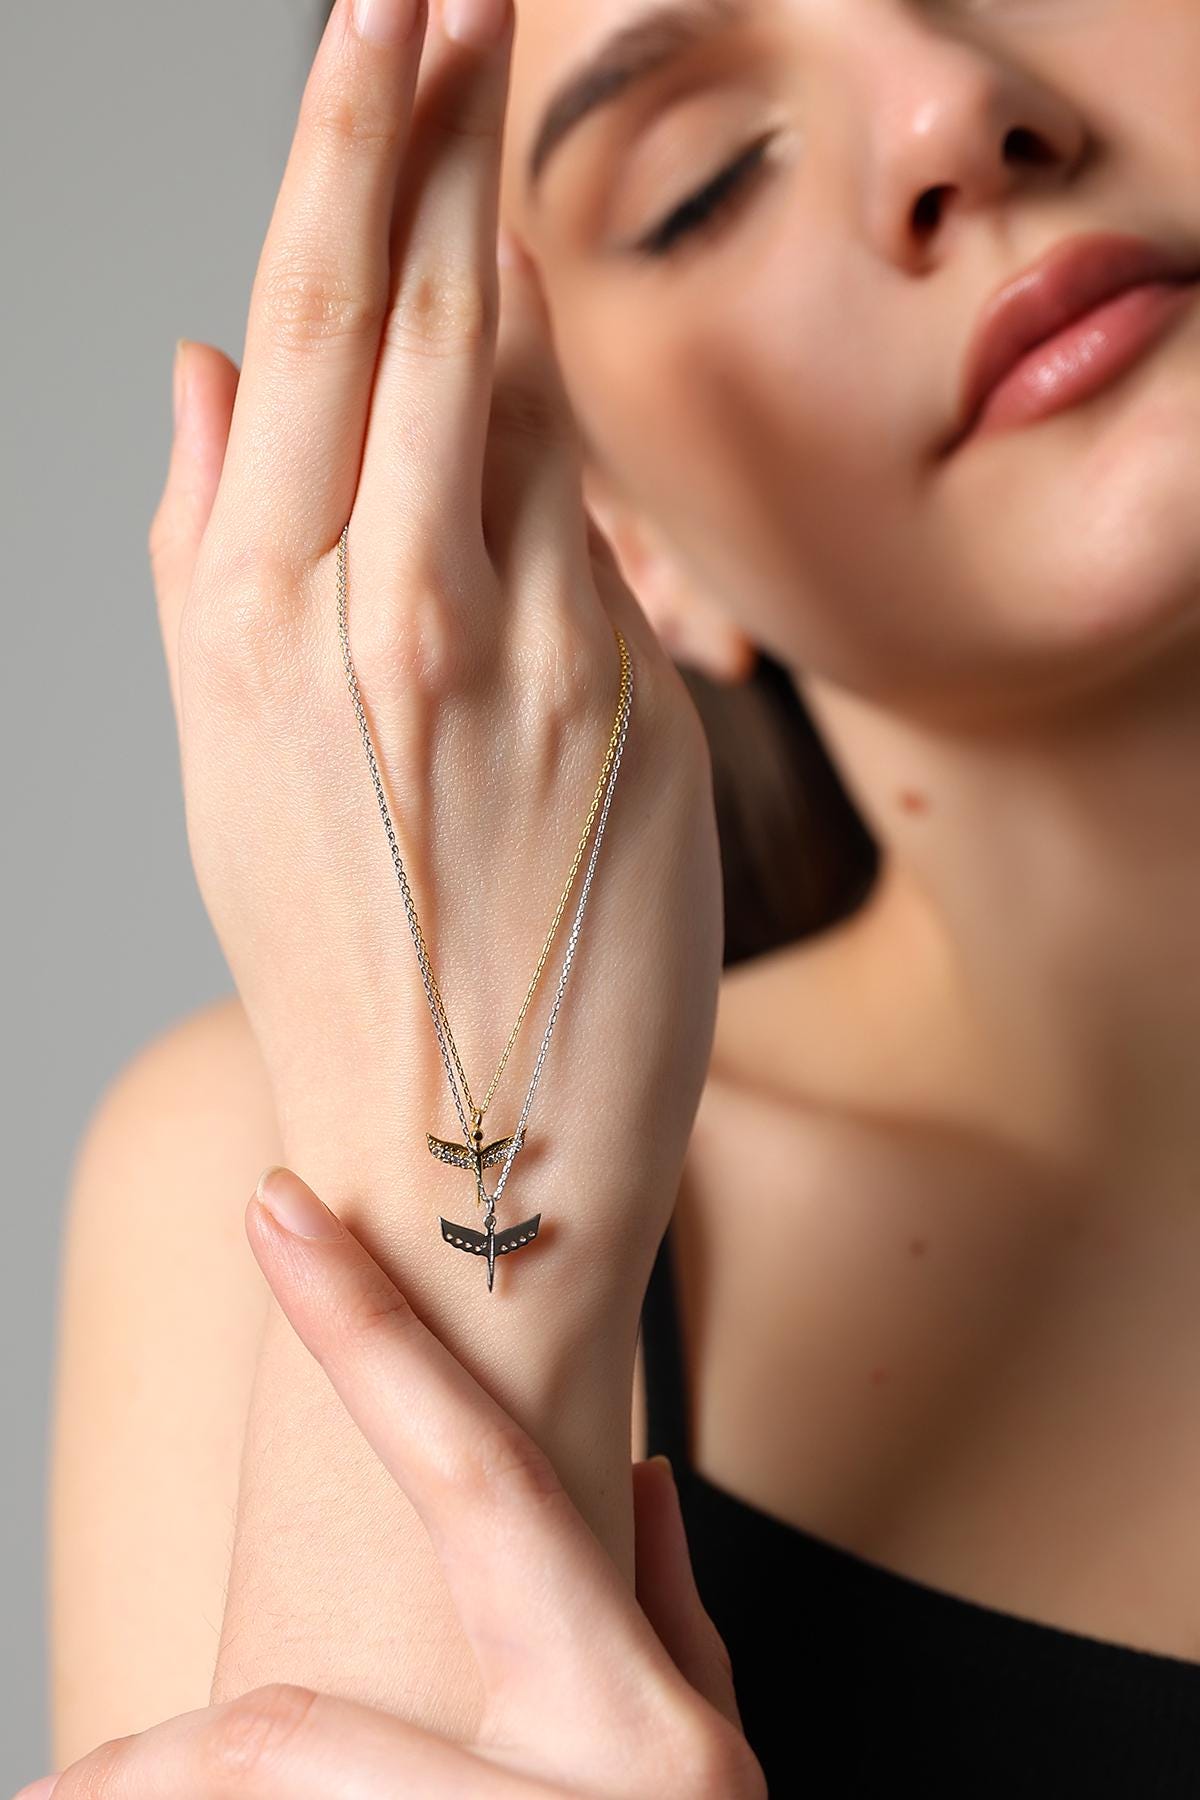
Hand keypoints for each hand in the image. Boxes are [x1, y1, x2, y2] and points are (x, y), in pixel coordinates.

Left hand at [18, 1169, 766, 1799]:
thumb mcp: (717, 1768)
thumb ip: (670, 1615)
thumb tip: (639, 1478)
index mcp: (634, 1706)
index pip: (475, 1464)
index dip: (365, 1328)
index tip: (273, 1211)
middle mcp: (596, 1779)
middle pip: (289, 1731)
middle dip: (142, 1767)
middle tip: (47, 1791)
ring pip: (281, 1794)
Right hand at [147, 0, 721, 1302]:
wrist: (465, 1134)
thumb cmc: (339, 945)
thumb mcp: (221, 753)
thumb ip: (207, 547)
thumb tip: (199, 368)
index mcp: (251, 613)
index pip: (307, 323)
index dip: (348, 148)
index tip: (381, 7)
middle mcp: (377, 610)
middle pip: (422, 309)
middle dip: (442, 121)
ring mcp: (511, 651)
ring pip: (524, 385)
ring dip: (522, 226)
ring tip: (516, 79)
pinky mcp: (623, 700)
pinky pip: (602, 513)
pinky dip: (580, 417)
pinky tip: (566, 334)